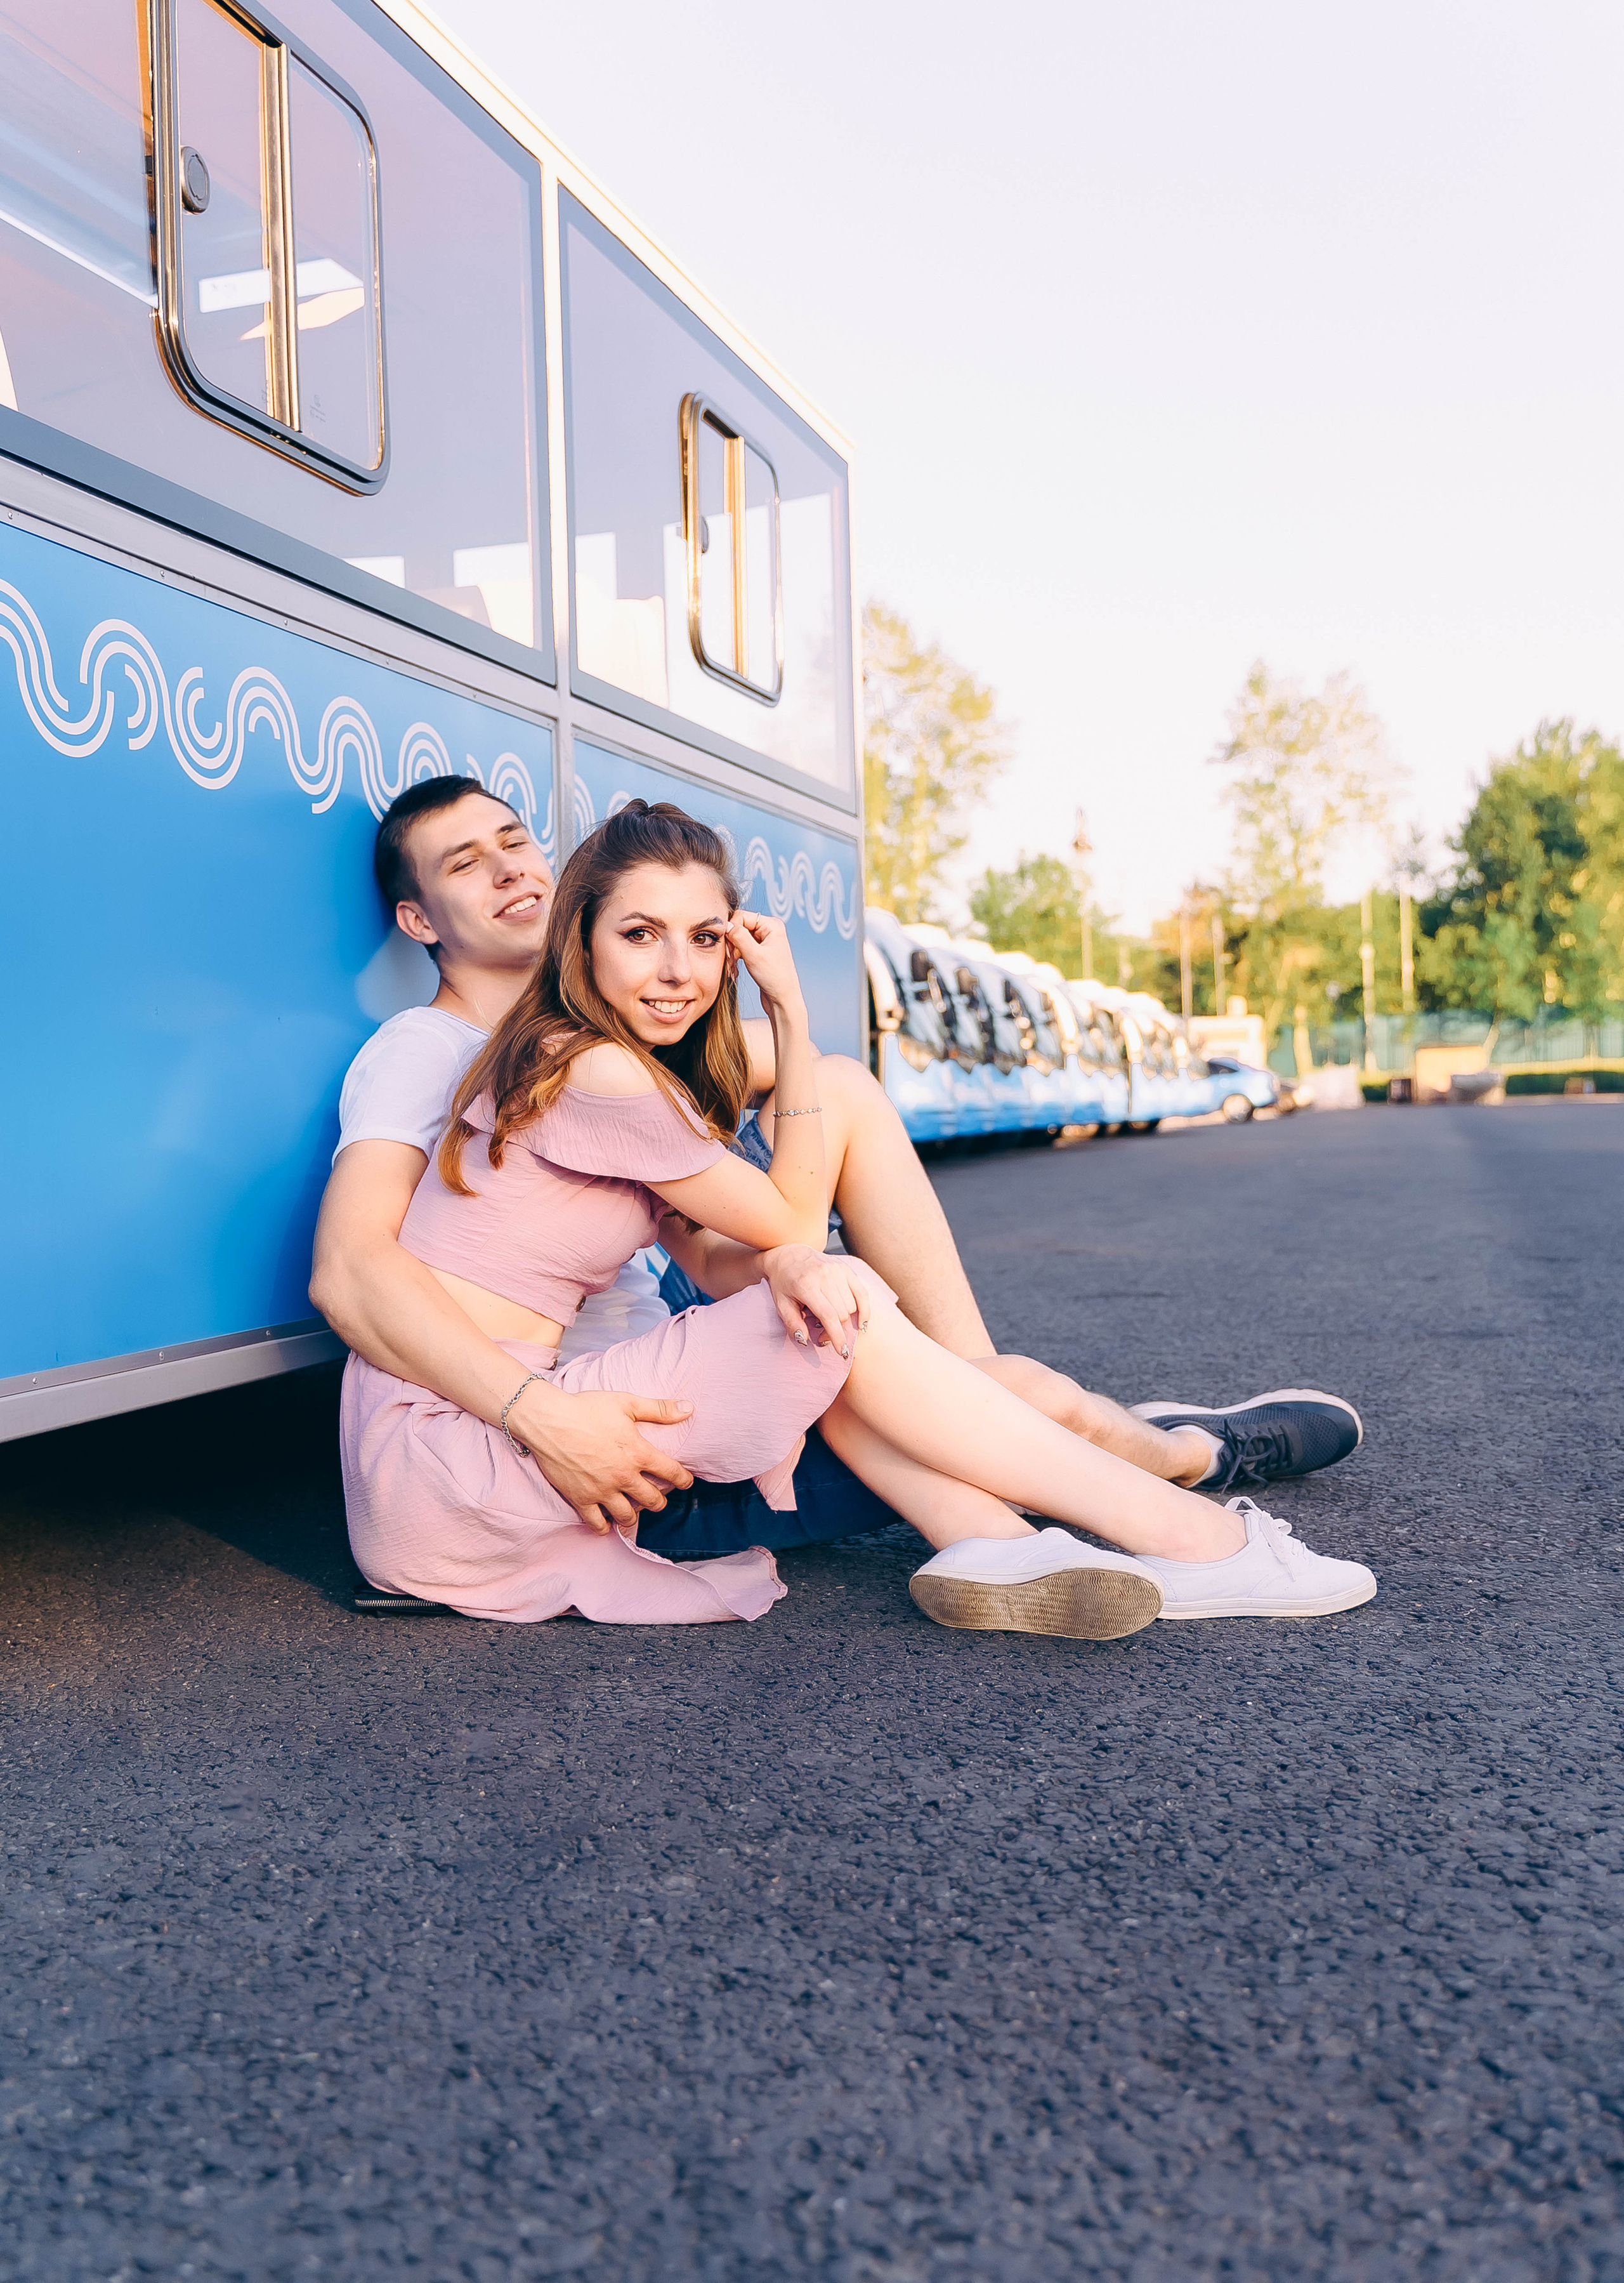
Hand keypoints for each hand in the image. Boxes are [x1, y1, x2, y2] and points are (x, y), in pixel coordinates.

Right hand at [508, 1384, 694, 1532]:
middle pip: (652, 1500)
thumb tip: (689, 1408)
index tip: (686, 1482)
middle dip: (660, 1500)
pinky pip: (597, 1523)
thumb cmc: (587, 1408)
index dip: (683, 1480)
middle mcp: (623, 1477)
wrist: (549, 1420)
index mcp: (638, 1453)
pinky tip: (608, 1522)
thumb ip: (659, 1409)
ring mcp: (601, 1490)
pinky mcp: (580, 1498)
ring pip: (628, 1516)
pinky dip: (605, 1526)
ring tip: (634, 1509)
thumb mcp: (626, 1403)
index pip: (671, 1473)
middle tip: (658, 1497)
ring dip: (635, 1515)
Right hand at [725, 910, 805, 1018]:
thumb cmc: (775, 978)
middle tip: (729, 959)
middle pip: (739, 927)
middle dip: (731, 943)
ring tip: (732, 967)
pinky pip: (741, 948)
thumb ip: (739, 936)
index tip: (727, 946)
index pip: (742, 916)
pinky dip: (735, 958)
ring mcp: (764, 941)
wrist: (783, 999)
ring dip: (732, 953)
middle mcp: (769, 930)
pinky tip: (735, 970)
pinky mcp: (759, 952)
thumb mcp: (754, 955)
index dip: (731, 929)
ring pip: (738, 939)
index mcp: (772, 925)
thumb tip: (726, 924)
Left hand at [762, 1244, 867, 1357]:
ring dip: (844, 1320)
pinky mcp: (846, 1269)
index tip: (841, 1352)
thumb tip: (806, 1340)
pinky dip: (864, 1310)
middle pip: (842, 1313)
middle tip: (823, 1336)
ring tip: (830, 1322)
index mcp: (807, 1285)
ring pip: (852, 1306)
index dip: (837, 1336)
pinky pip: (862, 1294)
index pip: (829, 1315)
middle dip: (836, 1331)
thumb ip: (792, 1324)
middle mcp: (824, 1276)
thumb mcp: (781, 1305)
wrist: (789, 1255)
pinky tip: (861, 1323)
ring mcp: (837, 1271)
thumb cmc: (783, 1283)